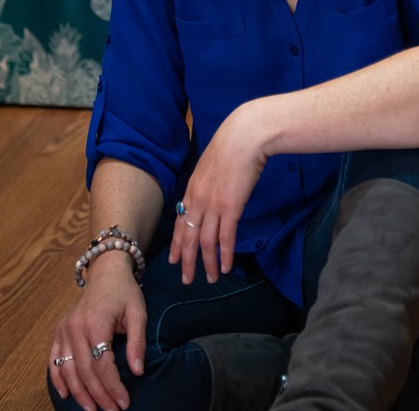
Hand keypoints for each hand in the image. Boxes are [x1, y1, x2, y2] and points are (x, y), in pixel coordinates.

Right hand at [48, 253, 145, 410]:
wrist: (106, 272)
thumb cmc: (125, 292)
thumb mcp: (138, 312)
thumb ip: (137, 342)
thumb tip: (137, 371)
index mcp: (96, 322)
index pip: (103, 365)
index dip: (113, 387)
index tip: (124, 402)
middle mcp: (75, 328)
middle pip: (85, 372)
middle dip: (99, 395)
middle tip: (112, 410)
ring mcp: (64, 329)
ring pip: (67, 370)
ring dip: (79, 393)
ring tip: (93, 409)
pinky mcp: (59, 330)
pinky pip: (53, 360)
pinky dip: (57, 379)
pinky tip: (65, 394)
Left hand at [169, 103, 267, 284]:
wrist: (244, 137)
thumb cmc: (232, 146)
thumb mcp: (211, 165)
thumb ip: (207, 182)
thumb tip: (211, 193)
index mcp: (192, 189)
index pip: (181, 222)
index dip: (178, 243)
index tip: (174, 259)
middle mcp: (198, 200)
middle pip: (189, 237)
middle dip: (187, 261)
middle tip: (186, 279)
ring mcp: (213, 205)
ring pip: (206, 242)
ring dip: (208, 263)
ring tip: (211, 279)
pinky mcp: (231, 208)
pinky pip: (226, 238)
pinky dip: (226, 255)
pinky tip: (227, 267)